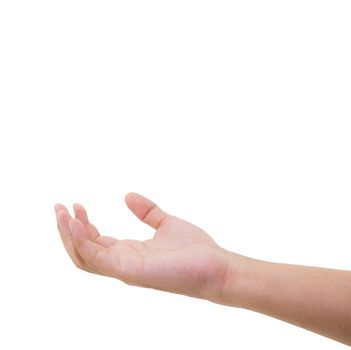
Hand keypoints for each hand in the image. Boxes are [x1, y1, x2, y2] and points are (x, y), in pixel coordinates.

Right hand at [55, 193, 231, 301]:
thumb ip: (147, 212)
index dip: (81, 224)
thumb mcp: (165, 223)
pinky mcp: (131, 271)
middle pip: (83, 250)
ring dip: (68, 235)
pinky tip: (77, 222)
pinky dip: (82, 241)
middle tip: (59, 207)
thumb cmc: (194, 249)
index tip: (76, 204)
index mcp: (129, 252)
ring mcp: (125, 269)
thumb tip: (127, 195)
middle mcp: (123, 262)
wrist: (216, 266)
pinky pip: (97, 259)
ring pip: (84, 256)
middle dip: (66, 230)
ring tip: (61, 213)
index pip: (95, 241)